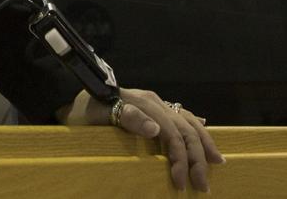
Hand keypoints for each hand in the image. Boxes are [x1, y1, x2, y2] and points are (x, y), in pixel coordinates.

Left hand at [56, 87, 224, 191]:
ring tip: (216, 163)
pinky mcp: (152, 109)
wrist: (70, 100)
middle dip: (196, 158)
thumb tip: (155, 128)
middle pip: (184, 129)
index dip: (180, 158)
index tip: (179, 183)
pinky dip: (195, 125)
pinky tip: (205, 132)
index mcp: (144, 102)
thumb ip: (126, 117)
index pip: (171, 132)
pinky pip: (181, 115)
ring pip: (188, 121)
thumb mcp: (97, 115)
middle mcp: (154, 101)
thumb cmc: (82, 112)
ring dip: (203, 143)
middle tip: (202, 186)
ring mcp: (155, 104)